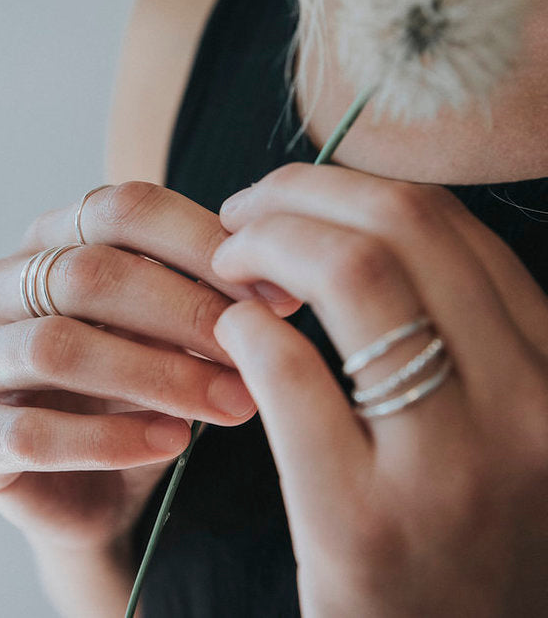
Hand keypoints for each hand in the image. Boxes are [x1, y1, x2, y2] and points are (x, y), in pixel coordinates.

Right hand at [0, 182, 298, 558]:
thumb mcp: (175, 340)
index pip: (119, 209)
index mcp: (48, 243)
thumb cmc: (136, 401)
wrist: (93, 496)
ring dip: (153, 375)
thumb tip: (277, 289)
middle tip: (256, 351)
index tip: (275, 295)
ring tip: (228, 405)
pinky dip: (108, 440)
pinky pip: (31, 432)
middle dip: (183, 311)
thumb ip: (205, 304)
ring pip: (54, 346)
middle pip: (85, 273)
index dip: (201, 243)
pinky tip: (170, 444)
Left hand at [211, 163, 547, 615]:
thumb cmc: (457, 548)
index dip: (356, 193)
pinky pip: (292, 372)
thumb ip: (468, 348)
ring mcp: (452, 467)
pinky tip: (227, 335)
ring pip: (356, 273)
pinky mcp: (362, 521)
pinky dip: (244, 329)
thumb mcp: (502, 439)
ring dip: (268, 243)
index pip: (455, 230)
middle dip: (303, 193)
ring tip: (223, 263)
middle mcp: (529, 411)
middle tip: (241, 212)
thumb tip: (364, 241)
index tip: (296, 202)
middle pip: (407, 227)